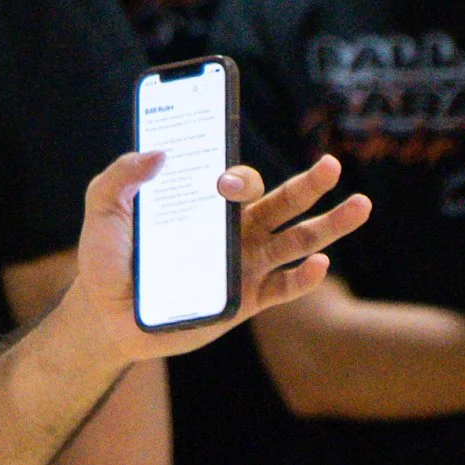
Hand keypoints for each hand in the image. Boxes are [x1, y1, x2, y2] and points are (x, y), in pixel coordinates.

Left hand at [62, 152, 371, 362]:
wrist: (105, 312)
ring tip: (362, 204)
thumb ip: (120, 175)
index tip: (222, 180)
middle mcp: (232, 229)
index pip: (236, 179)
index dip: (237, 175)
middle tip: (333, 165)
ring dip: (331, 224)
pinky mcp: (244, 300)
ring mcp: (243, 264)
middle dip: (309, 184)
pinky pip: (283, 287)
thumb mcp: (102, 207)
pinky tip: (320, 263)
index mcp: (205, 202)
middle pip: (280, 202)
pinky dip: (305, 277)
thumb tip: (158, 152)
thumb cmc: (106, 256)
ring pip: (297, 240)